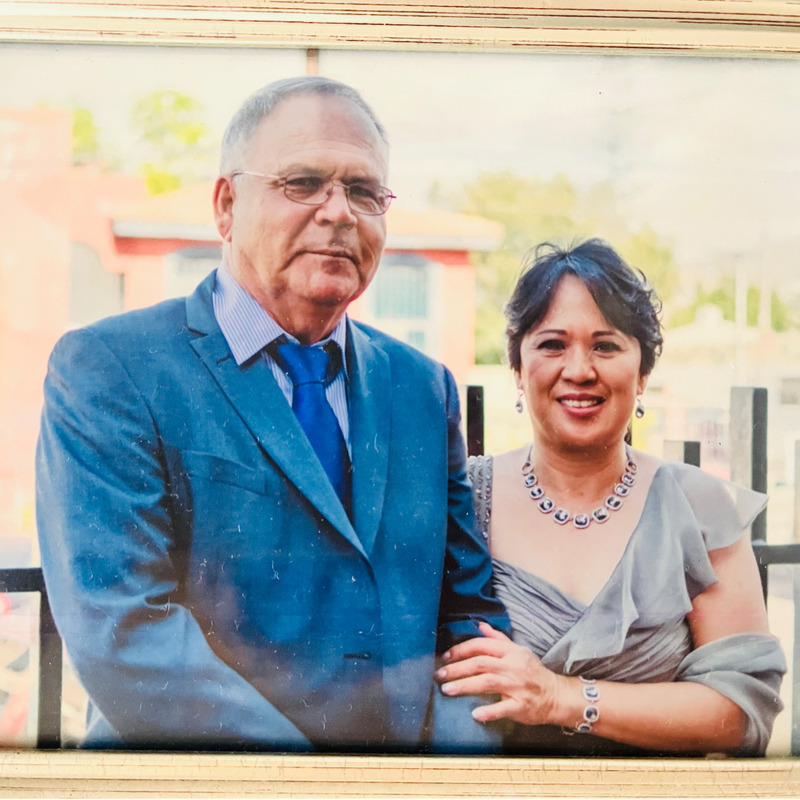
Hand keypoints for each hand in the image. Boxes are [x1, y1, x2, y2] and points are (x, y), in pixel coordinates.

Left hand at [436, 622, 566, 725]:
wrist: (556, 695)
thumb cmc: (533, 672)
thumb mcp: (518, 651)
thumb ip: (498, 639)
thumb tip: (480, 626)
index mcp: (511, 652)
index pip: (482, 645)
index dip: (461, 650)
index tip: (446, 656)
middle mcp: (513, 667)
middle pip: (481, 663)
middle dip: (457, 668)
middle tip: (439, 674)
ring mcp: (517, 686)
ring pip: (487, 682)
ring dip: (465, 685)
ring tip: (447, 689)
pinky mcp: (521, 706)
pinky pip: (503, 709)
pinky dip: (489, 711)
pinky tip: (475, 714)